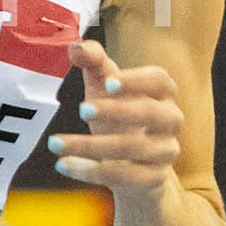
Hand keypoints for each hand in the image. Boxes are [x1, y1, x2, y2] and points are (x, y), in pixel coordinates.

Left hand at [47, 39, 183, 196]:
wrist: (134, 168)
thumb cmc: (118, 117)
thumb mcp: (103, 88)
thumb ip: (92, 63)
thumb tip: (76, 47)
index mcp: (162, 93)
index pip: (160, 80)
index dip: (137, 81)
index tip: (109, 83)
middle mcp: (170, 120)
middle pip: (151, 113)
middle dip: (116, 111)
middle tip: (82, 109)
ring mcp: (165, 151)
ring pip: (132, 149)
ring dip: (90, 146)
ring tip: (54, 142)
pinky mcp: (154, 179)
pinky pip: (125, 177)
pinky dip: (91, 171)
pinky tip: (64, 164)